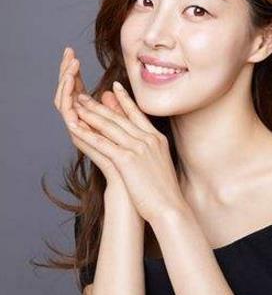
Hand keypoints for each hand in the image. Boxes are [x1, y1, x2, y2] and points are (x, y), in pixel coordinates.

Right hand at [53, 46, 127, 187]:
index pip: (78, 91)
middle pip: (71, 95)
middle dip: (68, 73)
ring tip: (69, 65)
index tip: (74, 53)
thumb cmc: (135, 163)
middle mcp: (84, 127)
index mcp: (92, 122)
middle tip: (68, 53)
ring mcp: (83, 136)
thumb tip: (111, 90)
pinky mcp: (85, 147)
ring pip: (68, 105)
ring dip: (67, 85)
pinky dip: (70, 107)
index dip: (75, 73)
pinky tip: (70, 91)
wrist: (136, 189)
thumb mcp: (128, 128)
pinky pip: (74, 124)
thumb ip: (118, 109)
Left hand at [66, 81, 184, 223]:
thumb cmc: (166, 192)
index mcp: (157, 139)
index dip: (124, 99)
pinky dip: (88, 135)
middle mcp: (148, 139)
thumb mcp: (160, 165)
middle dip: (100, 105)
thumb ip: (151, 151)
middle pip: (120, 117)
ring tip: (76, 105)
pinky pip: (103, 144)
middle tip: (86, 95)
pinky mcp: (127, 159)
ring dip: (90, 114)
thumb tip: (144, 144)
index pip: (137, 114)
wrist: (171, 207)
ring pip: (110, 126)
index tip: (114, 87)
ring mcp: (139, 148)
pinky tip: (76, 128)